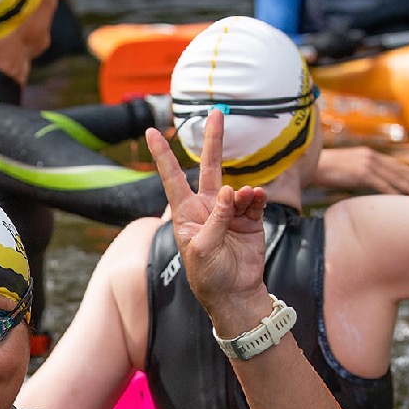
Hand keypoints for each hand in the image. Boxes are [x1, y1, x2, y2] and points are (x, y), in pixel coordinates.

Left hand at [145, 110, 269, 327]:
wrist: (235, 295)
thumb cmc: (208, 276)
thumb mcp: (203, 249)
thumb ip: (217, 219)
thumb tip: (232, 190)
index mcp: (185, 214)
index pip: (172, 178)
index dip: (163, 155)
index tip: (152, 131)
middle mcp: (207, 209)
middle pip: (210, 168)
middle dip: (213, 141)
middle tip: (216, 112)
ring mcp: (230, 213)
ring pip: (238, 188)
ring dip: (243, 193)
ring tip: (246, 201)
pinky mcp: (250, 220)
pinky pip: (254, 201)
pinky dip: (256, 199)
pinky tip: (256, 200)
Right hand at [313, 146, 408, 195]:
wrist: (310, 164)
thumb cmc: (321, 168)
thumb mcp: (343, 166)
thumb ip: (355, 170)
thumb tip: (358, 179)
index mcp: (366, 153)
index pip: (391, 163)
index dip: (406, 170)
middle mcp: (370, 156)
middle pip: (397, 170)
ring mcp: (367, 164)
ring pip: (394, 177)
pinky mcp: (362, 174)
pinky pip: (383, 186)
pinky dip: (395, 193)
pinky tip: (403, 199)